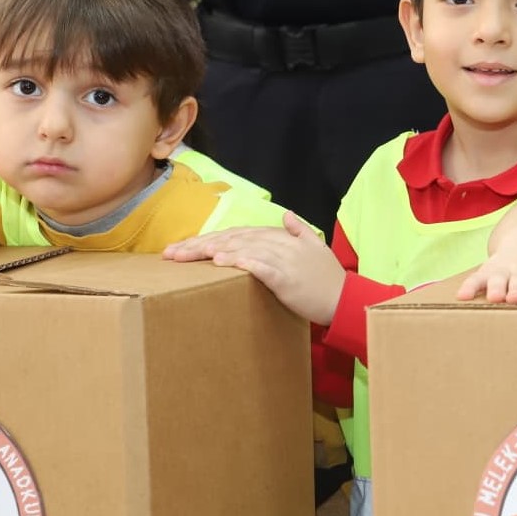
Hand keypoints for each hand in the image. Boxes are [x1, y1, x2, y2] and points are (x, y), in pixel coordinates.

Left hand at [162, 210, 343, 324]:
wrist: (345, 299)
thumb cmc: (328, 278)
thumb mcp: (315, 248)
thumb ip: (300, 230)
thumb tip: (288, 216)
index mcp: (281, 238)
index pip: (237, 233)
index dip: (208, 238)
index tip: (183, 247)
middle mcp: (279, 244)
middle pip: (231, 239)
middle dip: (198, 245)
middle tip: (170, 254)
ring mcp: (282, 260)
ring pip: (240, 249)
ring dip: (211, 250)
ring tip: (186, 255)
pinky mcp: (285, 277)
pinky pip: (258, 267)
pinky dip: (240, 261)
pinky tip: (220, 261)